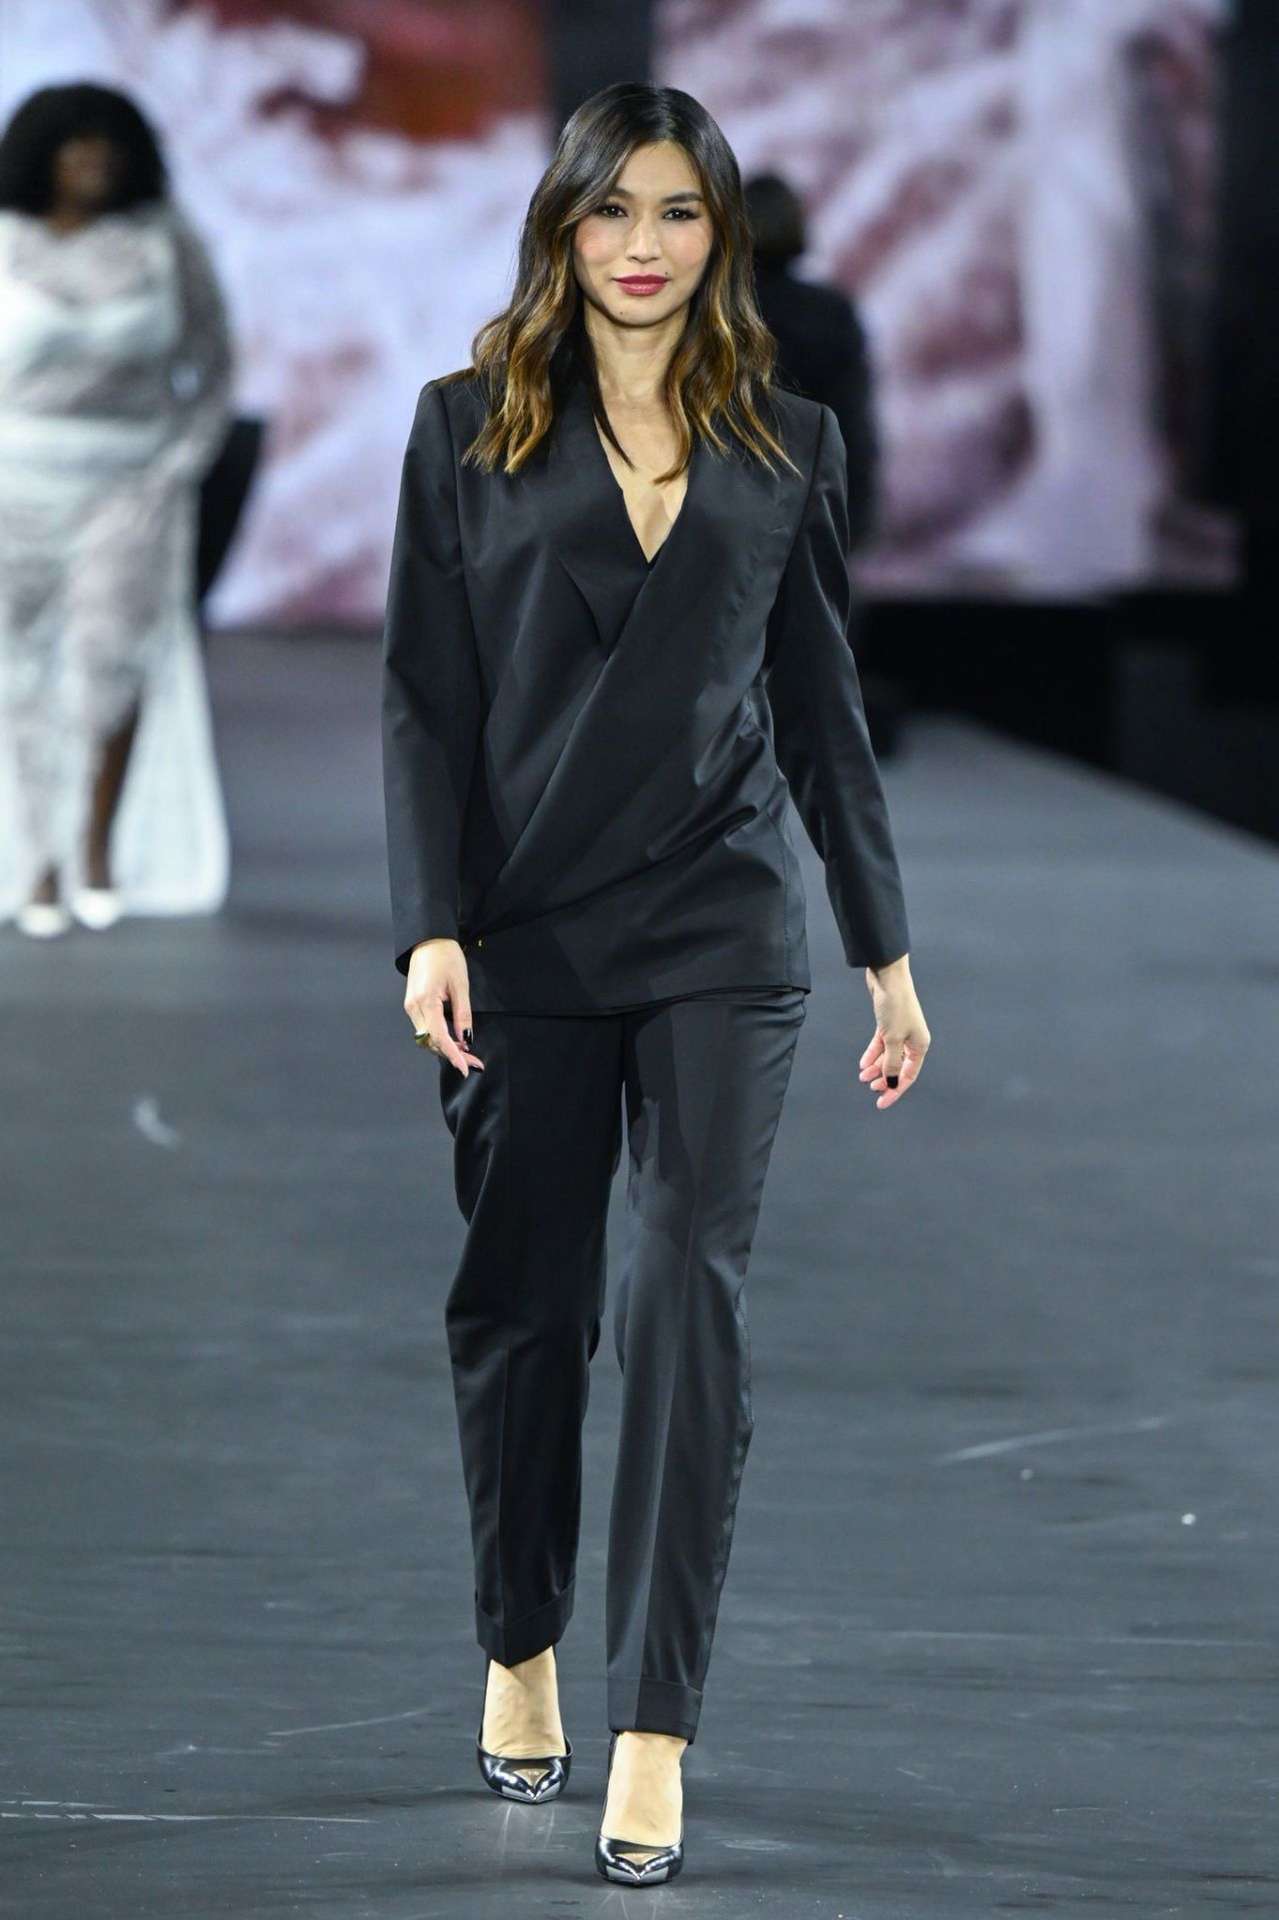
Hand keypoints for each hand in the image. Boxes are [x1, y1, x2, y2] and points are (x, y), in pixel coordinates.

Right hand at [404, 938, 484, 1075]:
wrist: (428, 940)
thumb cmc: (446, 957)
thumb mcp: (461, 985)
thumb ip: (463, 1014)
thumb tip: (466, 1039)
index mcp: (425, 1002)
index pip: (439, 1038)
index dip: (453, 1055)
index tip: (465, 1068)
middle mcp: (413, 1008)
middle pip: (431, 1042)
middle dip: (452, 1055)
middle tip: (473, 1062)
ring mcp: (411, 1007)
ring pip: (427, 1038)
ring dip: (445, 1047)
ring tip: (467, 1053)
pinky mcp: (412, 1005)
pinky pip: (425, 1028)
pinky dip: (439, 1037)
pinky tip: (454, 1039)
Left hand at [858, 954, 929, 1110]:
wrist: (888, 977)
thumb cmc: (896, 1006)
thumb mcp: (892, 1039)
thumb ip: (890, 1063)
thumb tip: (891, 1084)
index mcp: (920, 1045)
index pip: (908, 1075)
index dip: (895, 1091)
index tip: (881, 1103)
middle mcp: (912, 1040)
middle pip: (898, 1067)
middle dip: (884, 1079)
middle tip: (871, 1089)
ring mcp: (900, 1032)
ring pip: (888, 1056)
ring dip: (876, 1067)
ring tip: (863, 1077)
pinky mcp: (888, 1024)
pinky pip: (881, 1045)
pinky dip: (872, 1054)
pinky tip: (863, 1063)